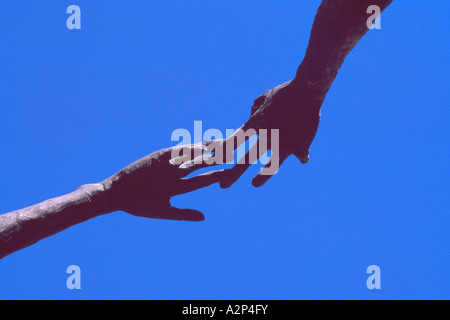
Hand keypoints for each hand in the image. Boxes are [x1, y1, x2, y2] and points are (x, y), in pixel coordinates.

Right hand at [101, 141, 222, 220]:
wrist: (118, 194)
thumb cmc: (139, 206)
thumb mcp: (164, 211)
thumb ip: (184, 213)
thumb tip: (204, 217)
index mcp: (178, 186)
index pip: (201, 180)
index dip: (216, 176)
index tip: (230, 174)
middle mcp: (175, 173)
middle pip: (200, 164)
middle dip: (215, 160)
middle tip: (232, 154)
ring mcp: (168, 164)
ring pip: (191, 155)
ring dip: (206, 150)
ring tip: (223, 145)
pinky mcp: (159, 156)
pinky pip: (176, 151)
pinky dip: (189, 148)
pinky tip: (203, 146)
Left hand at [219, 79, 320, 187]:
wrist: (307, 90)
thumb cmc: (285, 92)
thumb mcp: (264, 98)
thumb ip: (255, 108)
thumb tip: (251, 117)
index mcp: (256, 124)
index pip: (234, 140)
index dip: (222, 150)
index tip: (212, 159)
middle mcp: (266, 137)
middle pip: (246, 159)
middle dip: (233, 173)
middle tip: (223, 185)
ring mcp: (283, 144)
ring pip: (270, 166)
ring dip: (262, 176)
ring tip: (254, 184)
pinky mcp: (299, 147)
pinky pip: (301, 155)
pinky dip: (302, 156)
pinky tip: (303, 158)